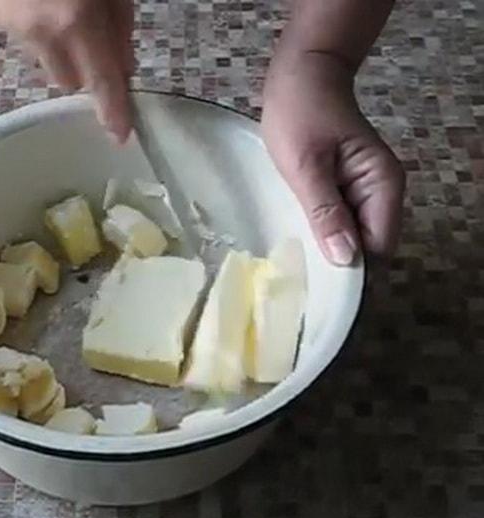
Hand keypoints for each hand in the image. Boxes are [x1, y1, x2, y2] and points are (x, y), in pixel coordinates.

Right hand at [0, 0, 133, 143]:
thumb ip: (120, 27)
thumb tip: (123, 67)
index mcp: (75, 22)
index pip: (101, 84)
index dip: (113, 113)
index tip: (120, 135)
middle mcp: (39, 33)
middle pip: (69, 81)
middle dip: (85, 72)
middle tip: (96, 39)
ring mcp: (10, 24)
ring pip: (44, 60)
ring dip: (59, 48)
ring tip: (63, 10)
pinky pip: (23, 37)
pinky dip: (35, 26)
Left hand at [262, 52, 404, 264]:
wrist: (302, 74)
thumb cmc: (301, 113)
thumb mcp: (306, 166)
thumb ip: (326, 212)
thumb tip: (346, 259)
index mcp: (382, 186)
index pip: (378, 248)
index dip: (352, 269)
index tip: (317, 286)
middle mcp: (382, 193)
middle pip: (368, 246)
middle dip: (337, 262)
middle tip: (296, 275)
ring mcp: (366, 191)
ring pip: (353, 236)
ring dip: (327, 247)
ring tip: (291, 258)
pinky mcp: (348, 188)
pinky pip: (341, 221)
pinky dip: (322, 230)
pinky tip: (296, 236)